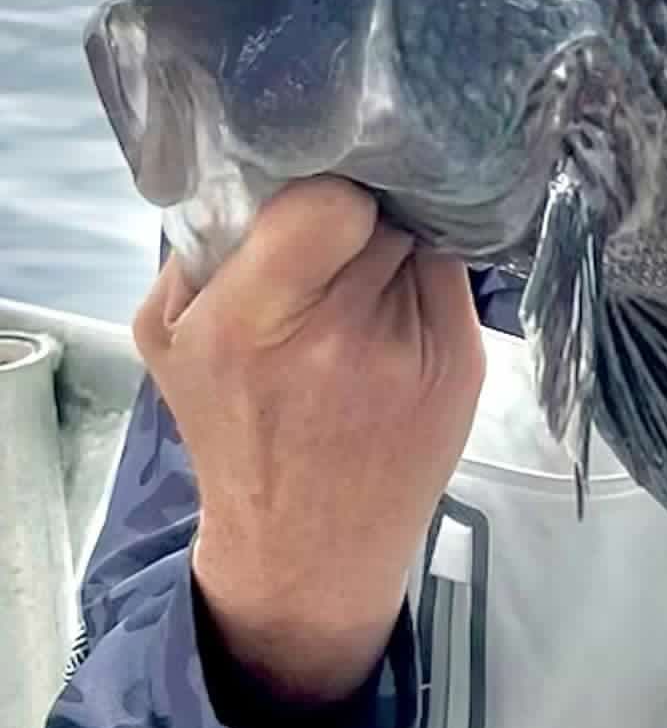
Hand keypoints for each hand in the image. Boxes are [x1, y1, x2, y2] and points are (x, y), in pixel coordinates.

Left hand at [134, 175, 485, 706]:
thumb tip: (411, 181)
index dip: (373, 210)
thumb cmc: (396, 454)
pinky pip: (215, 244)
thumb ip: (432, 264)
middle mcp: (230, 323)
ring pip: (252, 212)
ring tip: (319, 286)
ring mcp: (175, 321)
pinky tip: (276, 301)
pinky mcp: (152, 322)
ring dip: (294, 233)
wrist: (301, 546)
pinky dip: (252, 256)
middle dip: (340, 218)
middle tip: (362, 264)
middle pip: (292, 198)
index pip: (330, 200)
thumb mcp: (454, 363)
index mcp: (318, 337)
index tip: (392, 240)